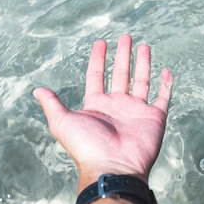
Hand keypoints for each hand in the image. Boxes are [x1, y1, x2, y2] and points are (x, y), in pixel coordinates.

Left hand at [33, 34, 172, 192]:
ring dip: (143, 64)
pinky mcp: (154, 118)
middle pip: (121, 74)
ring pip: (141, 81)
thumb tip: (37, 90)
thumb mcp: (62, 122)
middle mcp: (117, 106)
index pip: (97, 75)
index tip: (101, 42)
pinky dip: (166, 85)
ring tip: (144, 46)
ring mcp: (137, 111)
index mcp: (97, 105)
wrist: (113, 167)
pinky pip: (162, 98)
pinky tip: (166, 70)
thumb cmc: (86, 146)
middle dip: (123, 55)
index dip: (98, 58)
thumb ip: (52, 104)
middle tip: (126, 37)